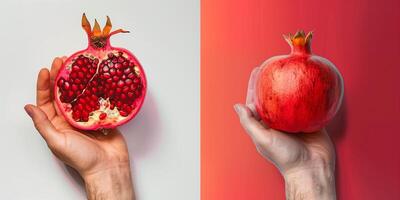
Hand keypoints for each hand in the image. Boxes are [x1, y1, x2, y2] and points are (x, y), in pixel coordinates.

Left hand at [24, 57, 134, 199]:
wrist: (107, 166)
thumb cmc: (82, 159)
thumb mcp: (57, 142)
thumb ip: (43, 124)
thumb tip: (28, 108)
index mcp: (56, 124)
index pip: (46, 100)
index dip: (44, 85)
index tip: (46, 70)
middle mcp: (70, 118)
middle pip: (63, 93)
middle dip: (61, 76)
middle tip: (62, 61)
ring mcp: (86, 116)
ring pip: (80, 93)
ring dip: (78, 79)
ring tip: (78, 65)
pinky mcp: (101, 115)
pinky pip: (97, 99)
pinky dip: (96, 88)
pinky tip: (95, 78)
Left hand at [234, 67, 335, 199]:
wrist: (312, 169)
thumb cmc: (285, 158)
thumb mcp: (263, 139)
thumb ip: (250, 123)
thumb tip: (237, 106)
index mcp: (265, 125)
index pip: (257, 101)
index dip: (255, 86)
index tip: (257, 71)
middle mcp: (279, 121)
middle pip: (273, 96)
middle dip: (272, 81)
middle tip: (274, 66)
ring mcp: (295, 120)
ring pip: (290, 99)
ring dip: (290, 86)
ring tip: (290, 70)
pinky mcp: (310, 121)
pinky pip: (308, 104)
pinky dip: (307, 94)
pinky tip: (307, 83)